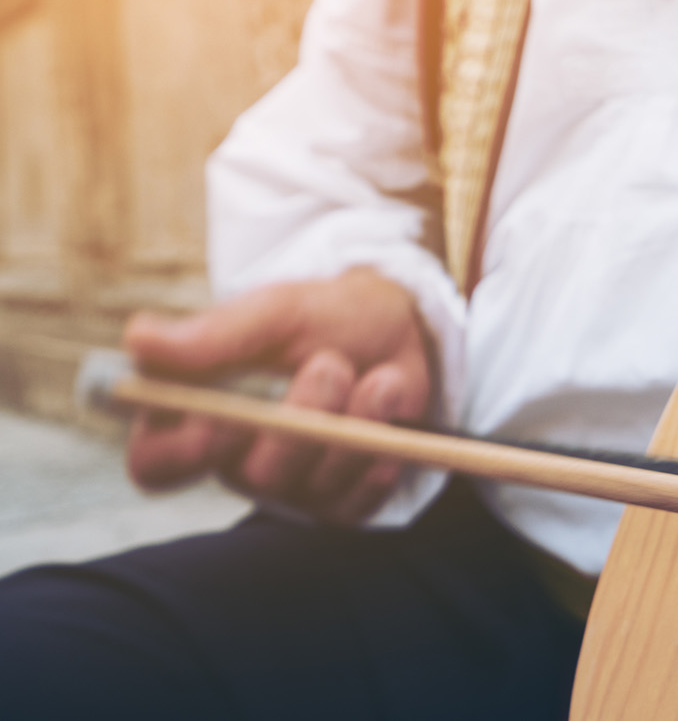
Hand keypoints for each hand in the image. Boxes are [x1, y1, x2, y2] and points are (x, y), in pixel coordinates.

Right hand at [124, 268, 431, 523]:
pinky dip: (381, 456)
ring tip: (382, 376)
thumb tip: (138, 337)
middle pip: (251, 476)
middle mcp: (237, 460)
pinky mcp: (339, 502)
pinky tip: (393, 410)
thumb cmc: (323, 317)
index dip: (183, 452)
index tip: (222, 418)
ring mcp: (290, 487)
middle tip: (331, 363)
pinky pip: (356, 503)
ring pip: (311, 486)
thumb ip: (215, 333)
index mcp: (195, 416)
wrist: (400, 329)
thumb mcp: (276, 312)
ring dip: (353, 425)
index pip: (157, 462)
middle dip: (298, 420)